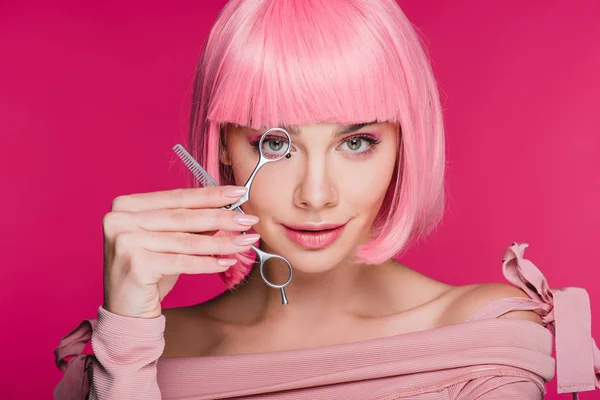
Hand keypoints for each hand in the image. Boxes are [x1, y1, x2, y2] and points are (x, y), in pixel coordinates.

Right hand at [102, 186, 259, 318]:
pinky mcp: (135, 264)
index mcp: (126, 205)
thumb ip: (191, 223)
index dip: (211, 195)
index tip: (239, 192)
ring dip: (221, 241)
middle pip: (183, 217)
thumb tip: (228, 208)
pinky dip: (207, 263)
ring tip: (246, 241)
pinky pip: (182, 262)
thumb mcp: (169, 242)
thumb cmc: (148, 272)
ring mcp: (125, 241)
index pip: (177, 197)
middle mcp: (120, 219)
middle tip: (249, 219)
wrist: (125, 311)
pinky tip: (228, 261)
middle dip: (222, 217)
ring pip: (186, 240)